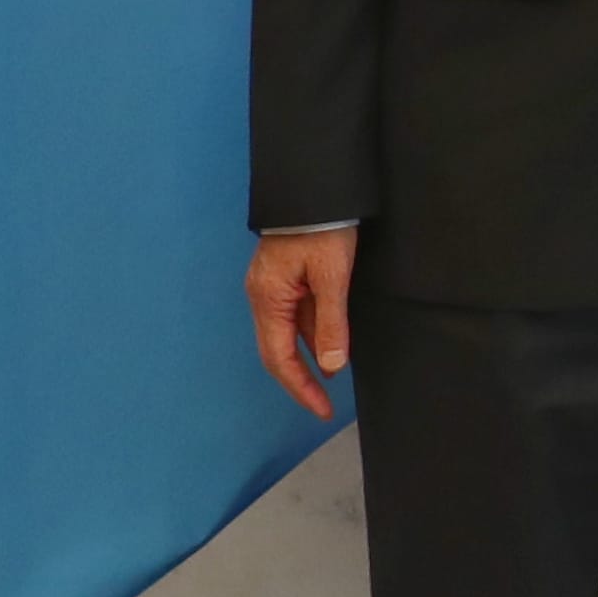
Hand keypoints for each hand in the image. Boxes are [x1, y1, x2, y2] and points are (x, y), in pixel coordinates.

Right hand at [245, 231, 358, 420]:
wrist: (315, 187)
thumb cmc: (322, 228)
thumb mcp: (333, 276)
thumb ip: (331, 322)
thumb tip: (332, 366)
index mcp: (268, 301)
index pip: (279, 359)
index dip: (300, 387)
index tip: (321, 409)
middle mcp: (263, 298)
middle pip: (278, 351)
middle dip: (302, 378)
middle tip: (325, 402)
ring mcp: (271, 287)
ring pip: (288, 332)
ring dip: (309, 354)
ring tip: (334, 373)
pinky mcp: (283, 277)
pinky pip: (295, 314)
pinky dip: (311, 332)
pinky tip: (330, 340)